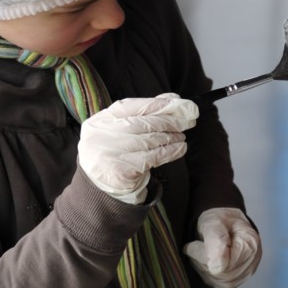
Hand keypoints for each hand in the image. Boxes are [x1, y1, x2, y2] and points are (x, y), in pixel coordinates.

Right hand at [77, 93, 198, 203]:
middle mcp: (102, 136)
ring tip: (182, 136)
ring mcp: (111, 154)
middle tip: (188, 120)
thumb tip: (173, 98)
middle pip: (144, 123)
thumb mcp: (120, 130)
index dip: (157, 103)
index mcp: (99, 121)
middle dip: (170, 121)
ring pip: (150, 139)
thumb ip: (144, 112)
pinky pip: (154, 157)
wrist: (103, 188)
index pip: (131, 105)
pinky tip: (180, 148)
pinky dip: (171, 151)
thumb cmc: (116, 153)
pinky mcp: (122, 171)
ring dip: (172, 137)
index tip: (177, 102)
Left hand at [184, 207, 261, 287]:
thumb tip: (217, 267)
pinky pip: (217, 284)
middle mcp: (252, 261)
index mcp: (250, 244)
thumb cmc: (219, 219)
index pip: (223, 264)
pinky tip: (205, 260)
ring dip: (202, 267)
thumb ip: (215, 241)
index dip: (203, 255)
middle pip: (221, 274)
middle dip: (201, 261)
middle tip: (192, 247)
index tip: (192, 244)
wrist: (226, 223)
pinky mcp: (237, 280)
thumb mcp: (213, 222)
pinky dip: (206, 273)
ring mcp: (246, 273)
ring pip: (218, 281)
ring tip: (199, 251)